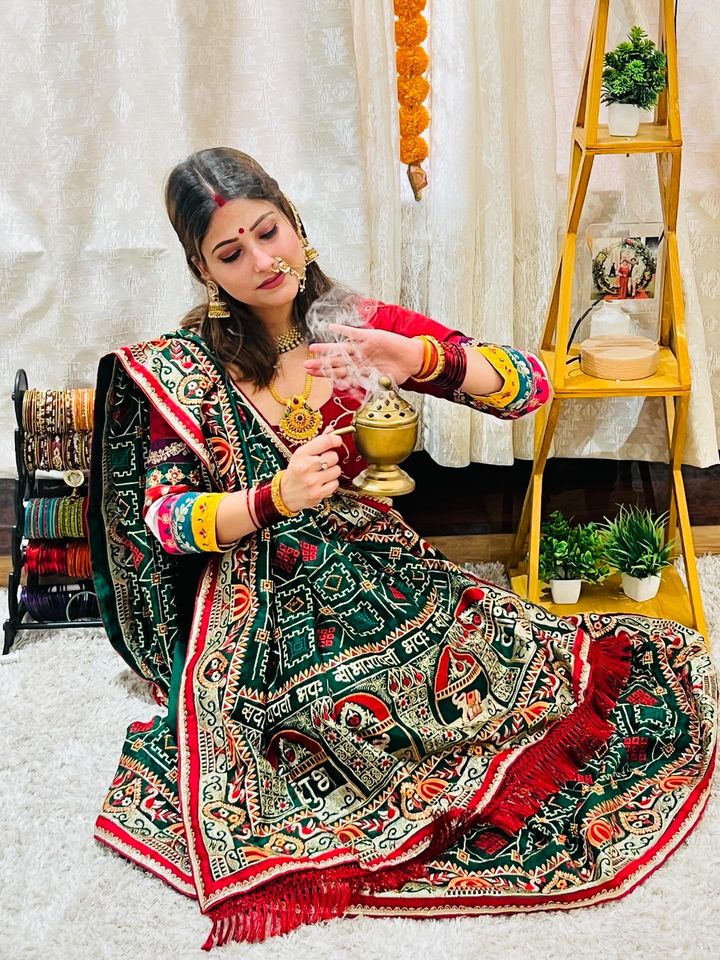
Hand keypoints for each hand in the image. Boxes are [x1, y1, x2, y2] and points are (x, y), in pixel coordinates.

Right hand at [280, 426, 343, 511]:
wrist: (284, 493)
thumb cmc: (295, 471)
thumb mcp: (301, 454)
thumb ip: (317, 442)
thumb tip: (331, 430)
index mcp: (302, 454)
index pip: (326, 441)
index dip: (335, 440)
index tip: (337, 441)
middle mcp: (306, 467)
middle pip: (334, 456)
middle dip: (331, 458)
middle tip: (324, 462)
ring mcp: (312, 481)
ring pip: (337, 470)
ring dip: (332, 471)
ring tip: (323, 473)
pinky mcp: (318, 493)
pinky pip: (335, 483)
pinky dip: (331, 483)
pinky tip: (323, 482)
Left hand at [304, 323, 424, 386]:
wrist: (413, 361)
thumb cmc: (399, 373)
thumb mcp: (381, 385)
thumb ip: (368, 388)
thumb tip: (356, 397)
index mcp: (359, 371)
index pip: (338, 373)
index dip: (324, 375)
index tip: (311, 376)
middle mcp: (358, 360)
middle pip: (335, 363)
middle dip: (320, 365)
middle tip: (305, 366)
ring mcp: (363, 348)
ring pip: (340, 349)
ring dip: (326, 349)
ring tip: (312, 349)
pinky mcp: (371, 337)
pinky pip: (354, 333)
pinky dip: (343, 331)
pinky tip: (331, 328)